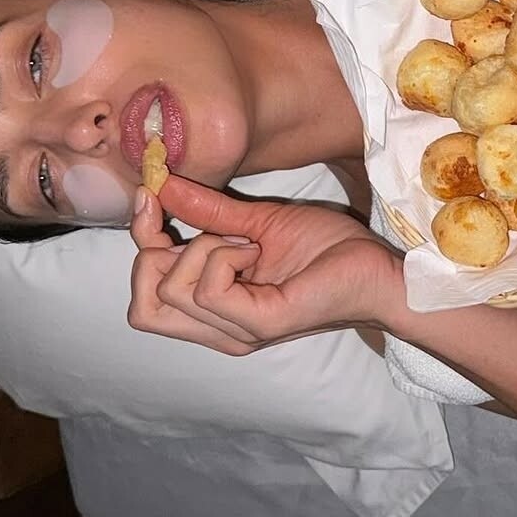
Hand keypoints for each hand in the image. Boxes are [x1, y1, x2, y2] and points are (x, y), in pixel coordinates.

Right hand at [129, 175, 403, 355]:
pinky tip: (255, 251)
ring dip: (202, 249)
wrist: (378, 265)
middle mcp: (220, 330)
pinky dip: (221, 257)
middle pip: (142, 309)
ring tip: (248, 244)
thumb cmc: (328, 248)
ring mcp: (238, 331)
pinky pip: (207, 289)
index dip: (139, 242)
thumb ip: (209, 212)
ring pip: (171, 291)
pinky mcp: (260, 323)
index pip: (143, 296)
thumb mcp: (257, 222)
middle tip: (211, 231)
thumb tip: (161, 185)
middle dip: (158, 255)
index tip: (152, 196)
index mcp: (215, 311)